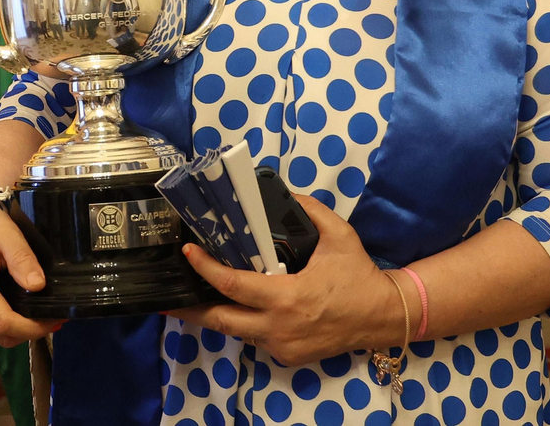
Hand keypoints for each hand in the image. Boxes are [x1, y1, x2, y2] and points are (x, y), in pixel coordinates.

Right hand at [0, 203, 64, 345]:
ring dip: (20, 331)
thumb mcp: (8, 233)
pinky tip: (23, 313)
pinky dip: (9, 327)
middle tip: (54, 317)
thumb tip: (38, 286)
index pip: (1, 320)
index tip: (53, 319)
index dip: (30, 328)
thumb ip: (22, 258)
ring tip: (42, 315)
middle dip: (30, 331)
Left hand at [170, 196, 402, 365]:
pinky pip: (256, 339)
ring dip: (216, 316)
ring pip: (236, 332)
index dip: (205, 268)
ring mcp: (281, 346)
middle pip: (220, 321)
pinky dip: (243, 324)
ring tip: (191, 301)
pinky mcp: (288, 356)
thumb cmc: (359, 275)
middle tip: (166, 298)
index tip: (188, 253)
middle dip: (190, 310)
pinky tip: (233, 309)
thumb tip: (284, 192)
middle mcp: (278, 328)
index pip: (231, 285)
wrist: (383, 316)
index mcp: (286, 297)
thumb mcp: (338, 235)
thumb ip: (309, 210)